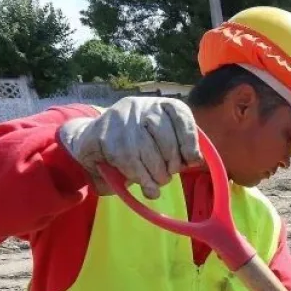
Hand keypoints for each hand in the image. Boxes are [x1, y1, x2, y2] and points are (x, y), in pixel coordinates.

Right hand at [58, 97, 201, 198]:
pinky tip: (147, 186)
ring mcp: (122, 120)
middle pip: (166, 139)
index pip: (181, 115)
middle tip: (170, 174)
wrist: (94, 139)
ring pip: (148, 154)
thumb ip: (181, 147)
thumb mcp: (163, 140)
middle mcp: (141, 106)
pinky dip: (142, 179)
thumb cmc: (139, 143)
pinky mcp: (107, 137)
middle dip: (172, 164)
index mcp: (161, 104)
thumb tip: (195, 159)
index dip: (189, 141)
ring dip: (158, 175)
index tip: (192, 160)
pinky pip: (131, 164)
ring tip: (158, 182)